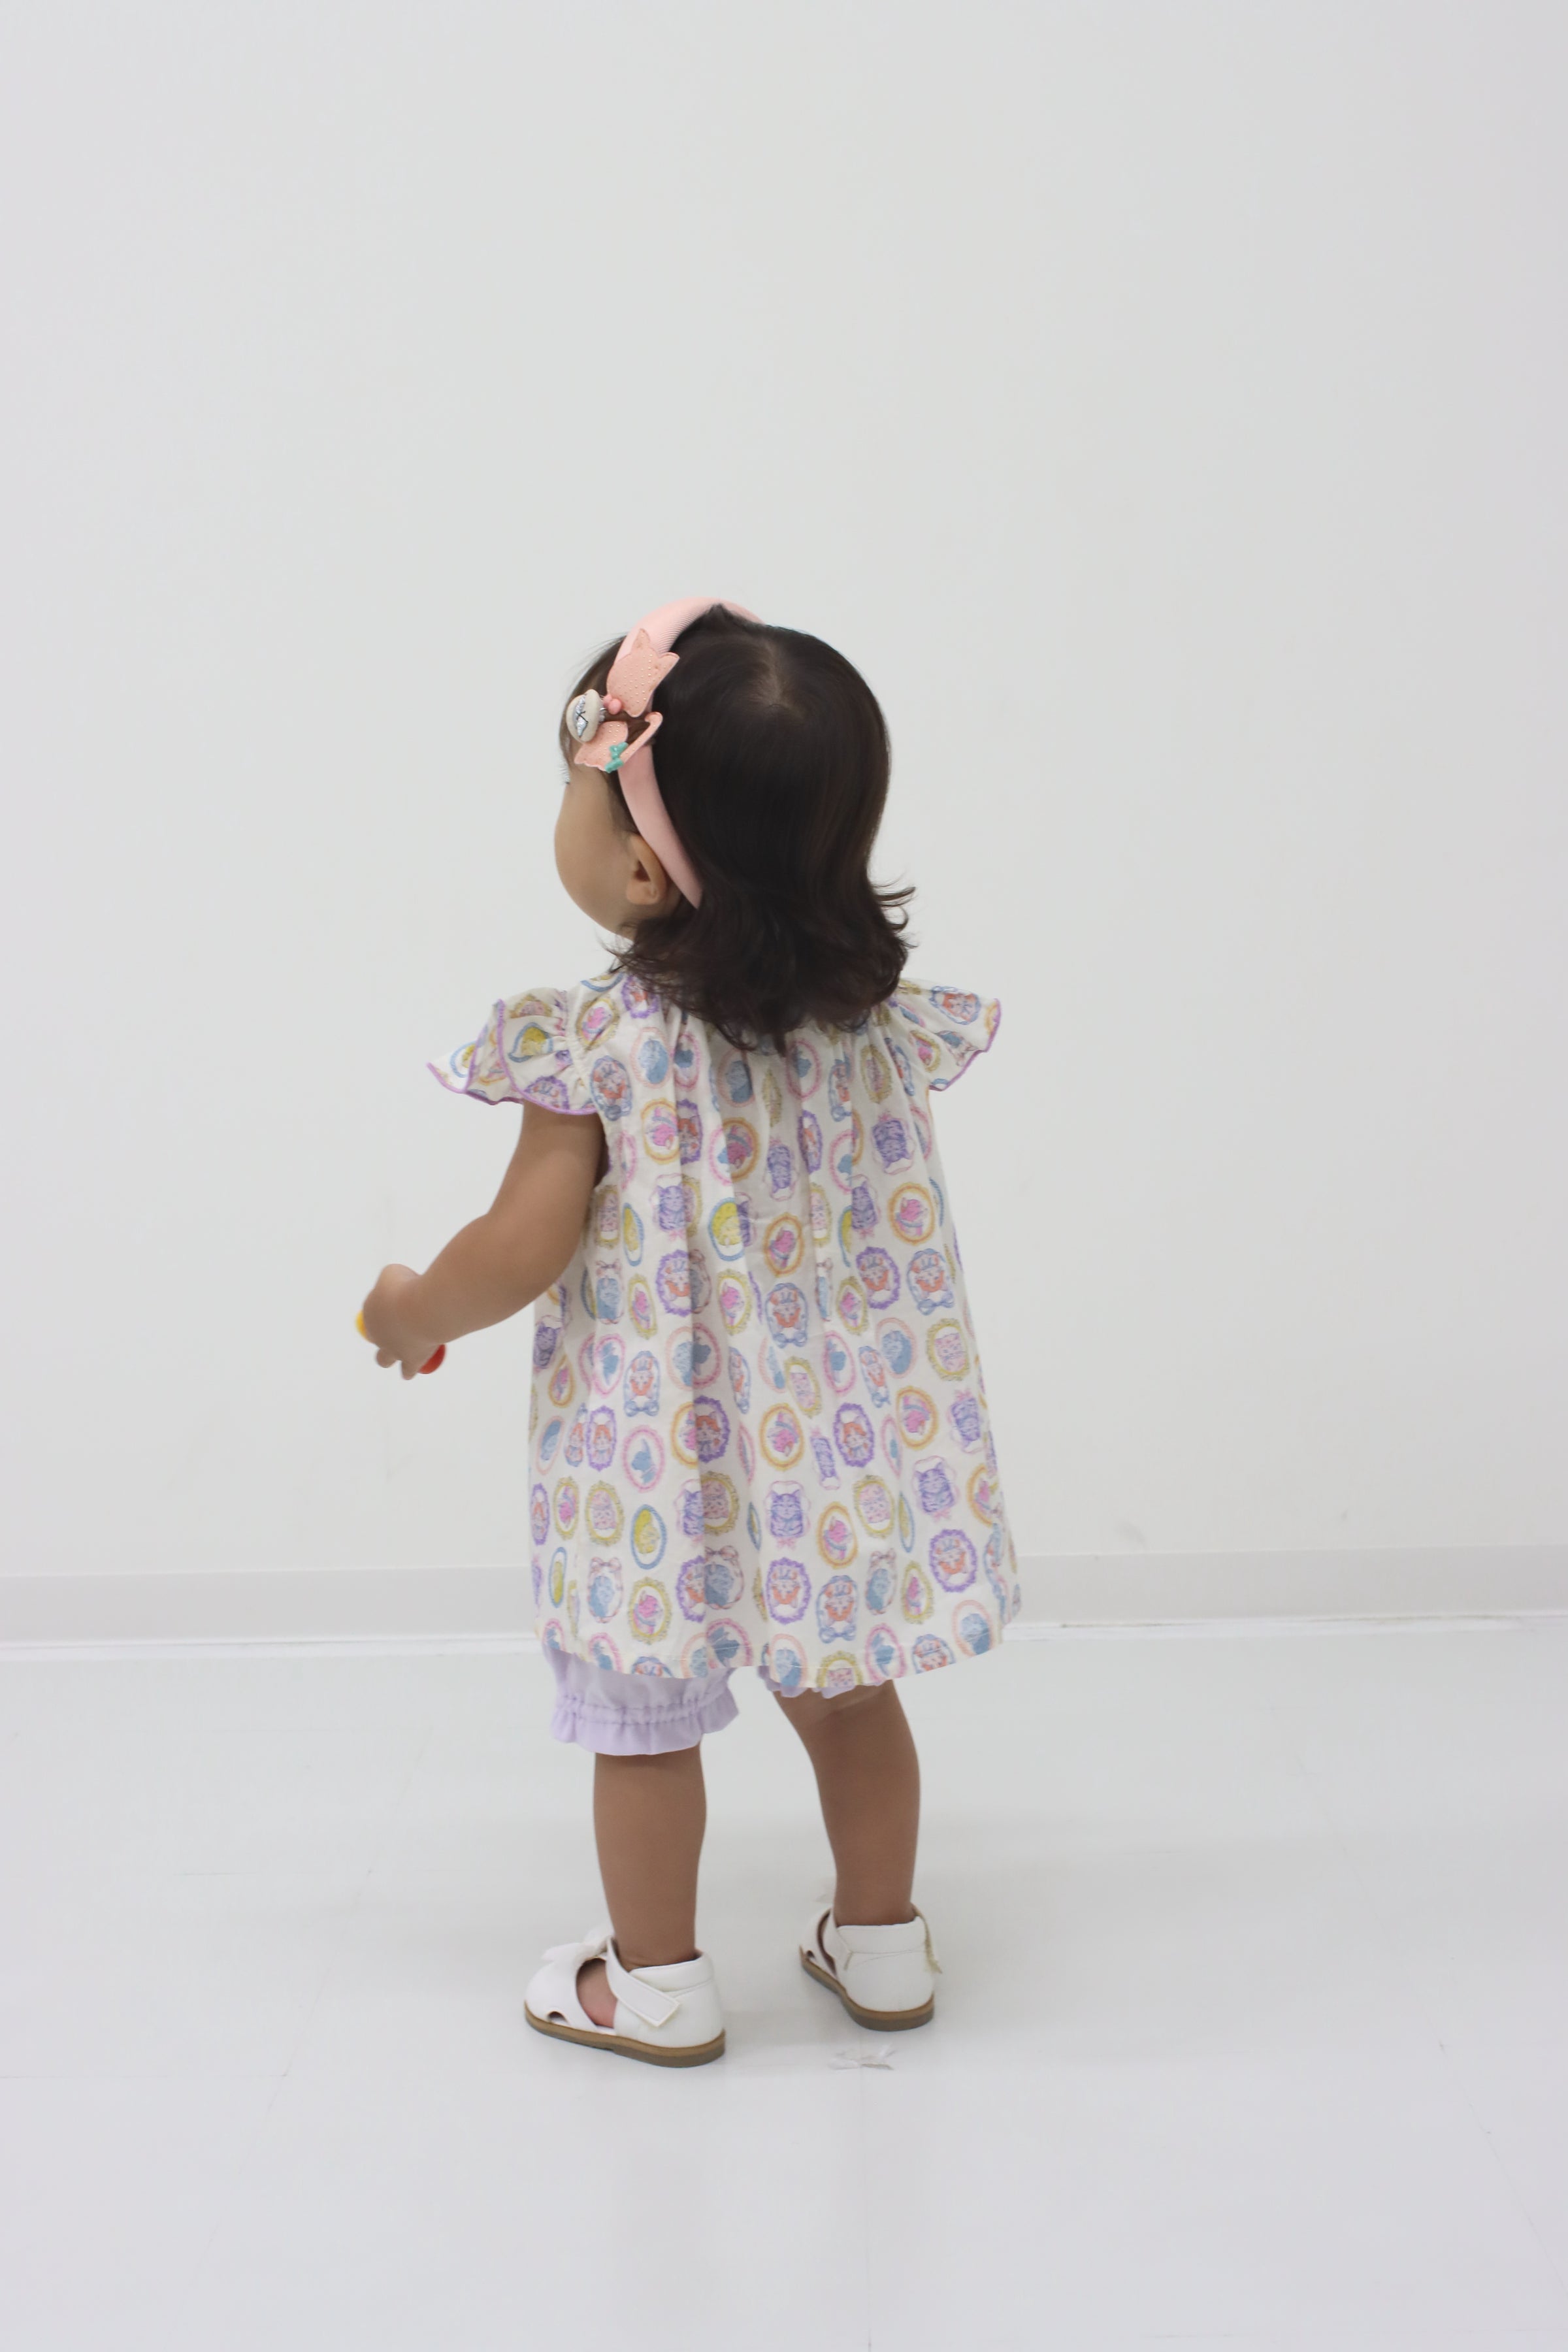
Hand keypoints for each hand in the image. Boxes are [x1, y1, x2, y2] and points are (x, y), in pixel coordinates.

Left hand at [359, 1265, 444, 1379]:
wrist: (422, 1308)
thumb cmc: (408, 1286)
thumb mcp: (393, 1273)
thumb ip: (390, 1280)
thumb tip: (394, 1285)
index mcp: (369, 1311)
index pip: (372, 1313)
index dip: (384, 1311)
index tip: (397, 1307)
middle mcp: (376, 1333)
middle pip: (374, 1337)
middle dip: (380, 1336)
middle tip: (393, 1332)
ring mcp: (391, 1349)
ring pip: (383, 1359)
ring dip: (387, 1358)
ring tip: (396, 1358)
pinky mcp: (410, 1360)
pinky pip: (407, 1370)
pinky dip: (408, 1371)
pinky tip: (409, 1372)